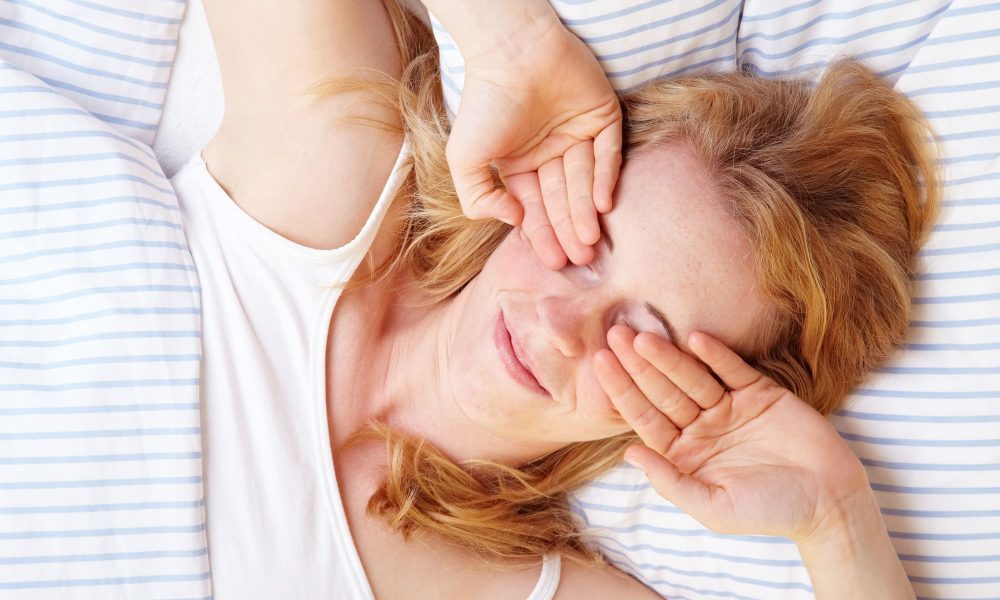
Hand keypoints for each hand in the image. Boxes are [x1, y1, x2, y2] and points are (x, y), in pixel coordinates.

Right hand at [445, 14, 621, 268]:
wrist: (511, 53)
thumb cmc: (484, 104)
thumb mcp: (464, 158)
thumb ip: (477, 197)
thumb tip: (512, 221)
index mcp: (520, 163)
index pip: (536, 206)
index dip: (543, 235)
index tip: (552, 261)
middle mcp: (551, 152)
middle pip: (563, 199)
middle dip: (569, 231)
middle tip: (578, 260)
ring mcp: (578, 134)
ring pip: (585, 181)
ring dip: (587, 212)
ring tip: (590, 242)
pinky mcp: (603, 115)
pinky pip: (608, 153)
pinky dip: (606, 178)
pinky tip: (603, 206)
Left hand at [593, 325, 872, 542]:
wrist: (829, 502)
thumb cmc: (770, 512)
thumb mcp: (712, 506)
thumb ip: (670, 481)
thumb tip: (628, 454)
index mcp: (683, 453)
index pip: (645, 417)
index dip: (623, 391)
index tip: (600, 364)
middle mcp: (701, 427)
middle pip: (663, 391)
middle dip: (637, 364)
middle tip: (613, 333)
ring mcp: (729, 407)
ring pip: (692, 377)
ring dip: (669, 356)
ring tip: (643, 335)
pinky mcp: (761, 393)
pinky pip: (733, 370)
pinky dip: (716, 354)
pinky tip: (695, 338)